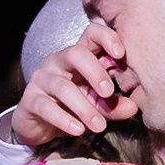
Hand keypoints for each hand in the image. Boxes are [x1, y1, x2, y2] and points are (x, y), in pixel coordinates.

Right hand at [10, 23, 136, 142]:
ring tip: (99, 126)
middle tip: (109, 93)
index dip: (106, 38)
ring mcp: (42, 79)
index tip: (121, 54)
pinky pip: (46, 106)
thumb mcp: (98, 107)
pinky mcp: (30, 99)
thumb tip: (133, 107)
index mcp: (79, 57)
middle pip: (76, 53)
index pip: (91, 34)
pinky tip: (78, 130)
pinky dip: (64, 119)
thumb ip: (114, 106)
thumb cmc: (73, 109)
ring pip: (63, 86)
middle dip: (95, 72)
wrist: (41, 127)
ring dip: (84, 107)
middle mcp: (59, 62)